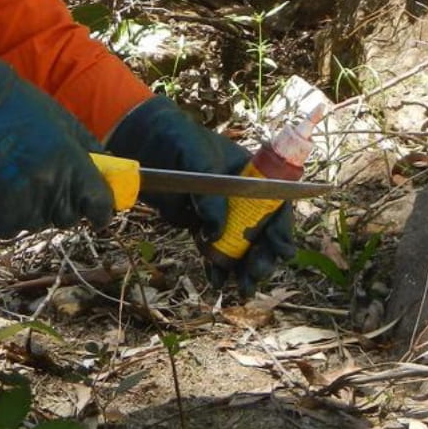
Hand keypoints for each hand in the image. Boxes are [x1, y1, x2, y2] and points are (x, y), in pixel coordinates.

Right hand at [0, 57, 114, 238]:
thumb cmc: (22, 108)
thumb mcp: (67, 124)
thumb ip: (91, 153)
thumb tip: (109, 173)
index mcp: (74, 169)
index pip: (100, 208)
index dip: (100, 210)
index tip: (97, 211)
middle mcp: (51, 193)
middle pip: (67, 218)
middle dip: (63, 204)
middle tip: (46, 180)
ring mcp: (21, 207)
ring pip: (36, 223)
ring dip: (32, 208)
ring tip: (16, 177)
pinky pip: (8, 228)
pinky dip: (5, 215)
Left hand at [105, 97, 297, 295]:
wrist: (145, 142)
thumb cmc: (179, 139)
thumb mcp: (199, 158)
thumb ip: (210, 194)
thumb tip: (215, 233)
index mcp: (252, 176)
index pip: (276, 205)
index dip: (282, 229)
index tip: (281, 250)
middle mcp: (241, 197)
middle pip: (261, 232)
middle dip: (263, 256)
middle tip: (256, 273)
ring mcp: (221, 213)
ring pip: (239, 246)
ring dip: (243, 268)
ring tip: (244, 288)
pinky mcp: (199, 225)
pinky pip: (213, 250)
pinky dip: (217, 267)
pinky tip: (218, 281)